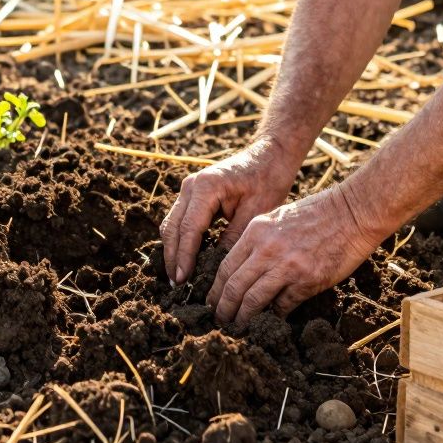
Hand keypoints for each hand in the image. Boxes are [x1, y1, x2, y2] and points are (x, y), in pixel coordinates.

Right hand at [160, 136, 301, 285]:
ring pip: (172, 225)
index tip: (182, 280)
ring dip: (173, 251)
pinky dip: (180, 240)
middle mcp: (191, 186)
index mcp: (206, 187)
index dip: (184, 257)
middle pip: (173, 228)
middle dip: (173, 258)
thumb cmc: (267, 181)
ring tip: (178, 278)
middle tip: (176, 286)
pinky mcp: (192, 194)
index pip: (189, 229)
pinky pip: (180, 220)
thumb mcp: (255, 213)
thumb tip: (215, 268)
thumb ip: (233, 238)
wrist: (270, 156)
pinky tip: (186, 260)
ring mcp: (189, 188)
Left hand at [207, 183, 386, 323]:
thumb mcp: (278, 219)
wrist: (352, 212)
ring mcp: (286, 266)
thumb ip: (259, 242)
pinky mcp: (306, 280)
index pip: (225, 267)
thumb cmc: (318, 213)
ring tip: (238, 328)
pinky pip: (282, 306)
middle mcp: (266, 249)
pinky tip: (272, 321)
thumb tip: (244, 271)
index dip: (215, 290)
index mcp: (256, 231)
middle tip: (220, 322)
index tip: (213, 302)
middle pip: (233, 287)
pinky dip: (275, 316)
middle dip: (223, 309)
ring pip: (253, 301)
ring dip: (243, 318)